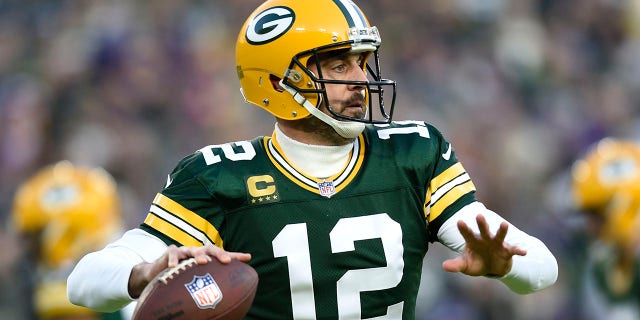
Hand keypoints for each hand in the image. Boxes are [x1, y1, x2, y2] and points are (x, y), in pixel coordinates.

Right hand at [128, 244, 250, 297]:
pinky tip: (173, 267)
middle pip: (211, 249)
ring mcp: (185, 251)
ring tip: (203, 261)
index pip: (223, 255)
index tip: (248, 258)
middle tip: (226, 261)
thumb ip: (207, 288)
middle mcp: (198, 252)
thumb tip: (225, 305)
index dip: (236, 255)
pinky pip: (173, 254)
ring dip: (199, 255)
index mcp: (207, 258)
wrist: (158, 271)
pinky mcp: (171, 251)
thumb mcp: (195, 281)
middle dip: (220, 253)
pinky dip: (173, 260)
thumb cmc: (181, 276)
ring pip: (194, 250)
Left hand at [442, 214, 526, 276]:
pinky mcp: (507, 251)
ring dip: (502, 230)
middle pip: (483, 230)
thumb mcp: (465, 265)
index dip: (463, 228)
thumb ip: (456, 265)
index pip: (467, 233)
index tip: (459, 221)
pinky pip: (513, 250)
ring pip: (499, 235)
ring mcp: (497, 244)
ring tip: (504, 224)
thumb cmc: (476, 263)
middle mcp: (485, 239)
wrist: (492, 268)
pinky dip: (519, 251)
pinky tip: (524, 252)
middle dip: (482, 223)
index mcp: (473, 241)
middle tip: (479, 215)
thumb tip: (444, 266)